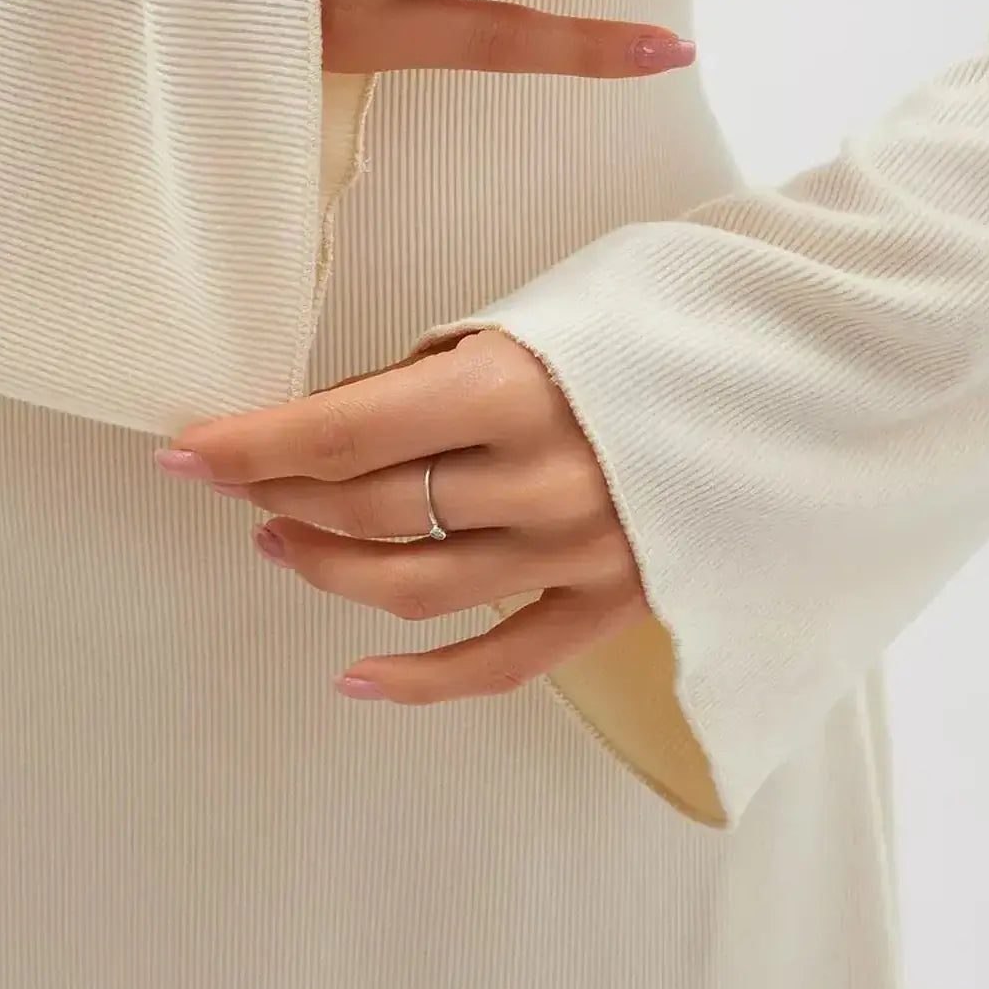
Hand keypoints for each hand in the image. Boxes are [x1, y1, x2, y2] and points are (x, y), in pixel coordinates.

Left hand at [157, 331, 646, 702]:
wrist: (804, 366)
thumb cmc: (666, 313)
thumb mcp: (547, 307)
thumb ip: (450, 368)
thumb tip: (353, 414)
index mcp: (517, 387)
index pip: (345, 430)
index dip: (252, 443)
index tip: (184, 450)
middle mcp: (540, 478)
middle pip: (371, 506)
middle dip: (285, 492)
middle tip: (240, 480)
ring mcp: (579, 550)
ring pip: (415, 586)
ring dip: (329, 568)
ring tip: (282, 544)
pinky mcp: (613, 600)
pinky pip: (501, 661)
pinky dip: (422, 681)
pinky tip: (356, 679)